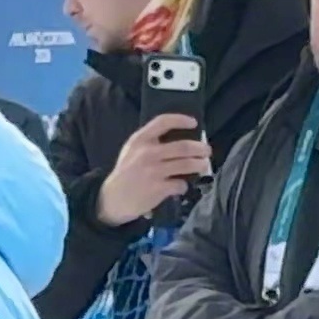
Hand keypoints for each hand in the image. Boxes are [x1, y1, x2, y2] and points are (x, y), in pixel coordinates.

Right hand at [96, 113, 211, 225]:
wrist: (112, 199)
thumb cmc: (126, 173)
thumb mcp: (132, 151)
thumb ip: (150, 142)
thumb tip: (181, 137)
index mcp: (140, 140)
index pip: (163, 122)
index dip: (181, 120)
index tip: (194, 123)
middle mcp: (147, 153)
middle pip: (184, 146)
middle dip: (201, 148)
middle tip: (206, 151)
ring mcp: (153, 171)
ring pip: (187, 164)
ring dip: (200, 165)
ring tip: (202, 166)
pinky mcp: (158, 188)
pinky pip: (181, 184)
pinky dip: (184, 185)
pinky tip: (181, 186)